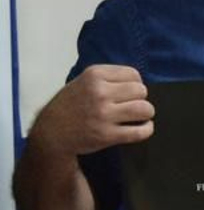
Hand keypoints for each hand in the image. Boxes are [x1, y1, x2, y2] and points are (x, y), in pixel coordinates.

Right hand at [30, 64, 152, 156]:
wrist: (51, 132)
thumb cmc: (71, 105)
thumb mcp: (84, 81)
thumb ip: (108, 79)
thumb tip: (140, 83)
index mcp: (94, 75)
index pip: (133, 74)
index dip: (135, 83)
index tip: (128, 92)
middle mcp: (99, 92)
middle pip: (141, 91)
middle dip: (140, 98)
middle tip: (131, 105)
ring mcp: (103, 114)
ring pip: (145, 109)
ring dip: (146, 113)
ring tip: (138, 116)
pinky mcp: (107, 135)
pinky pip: (141, 131)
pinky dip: (147, 129)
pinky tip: (142, 127)